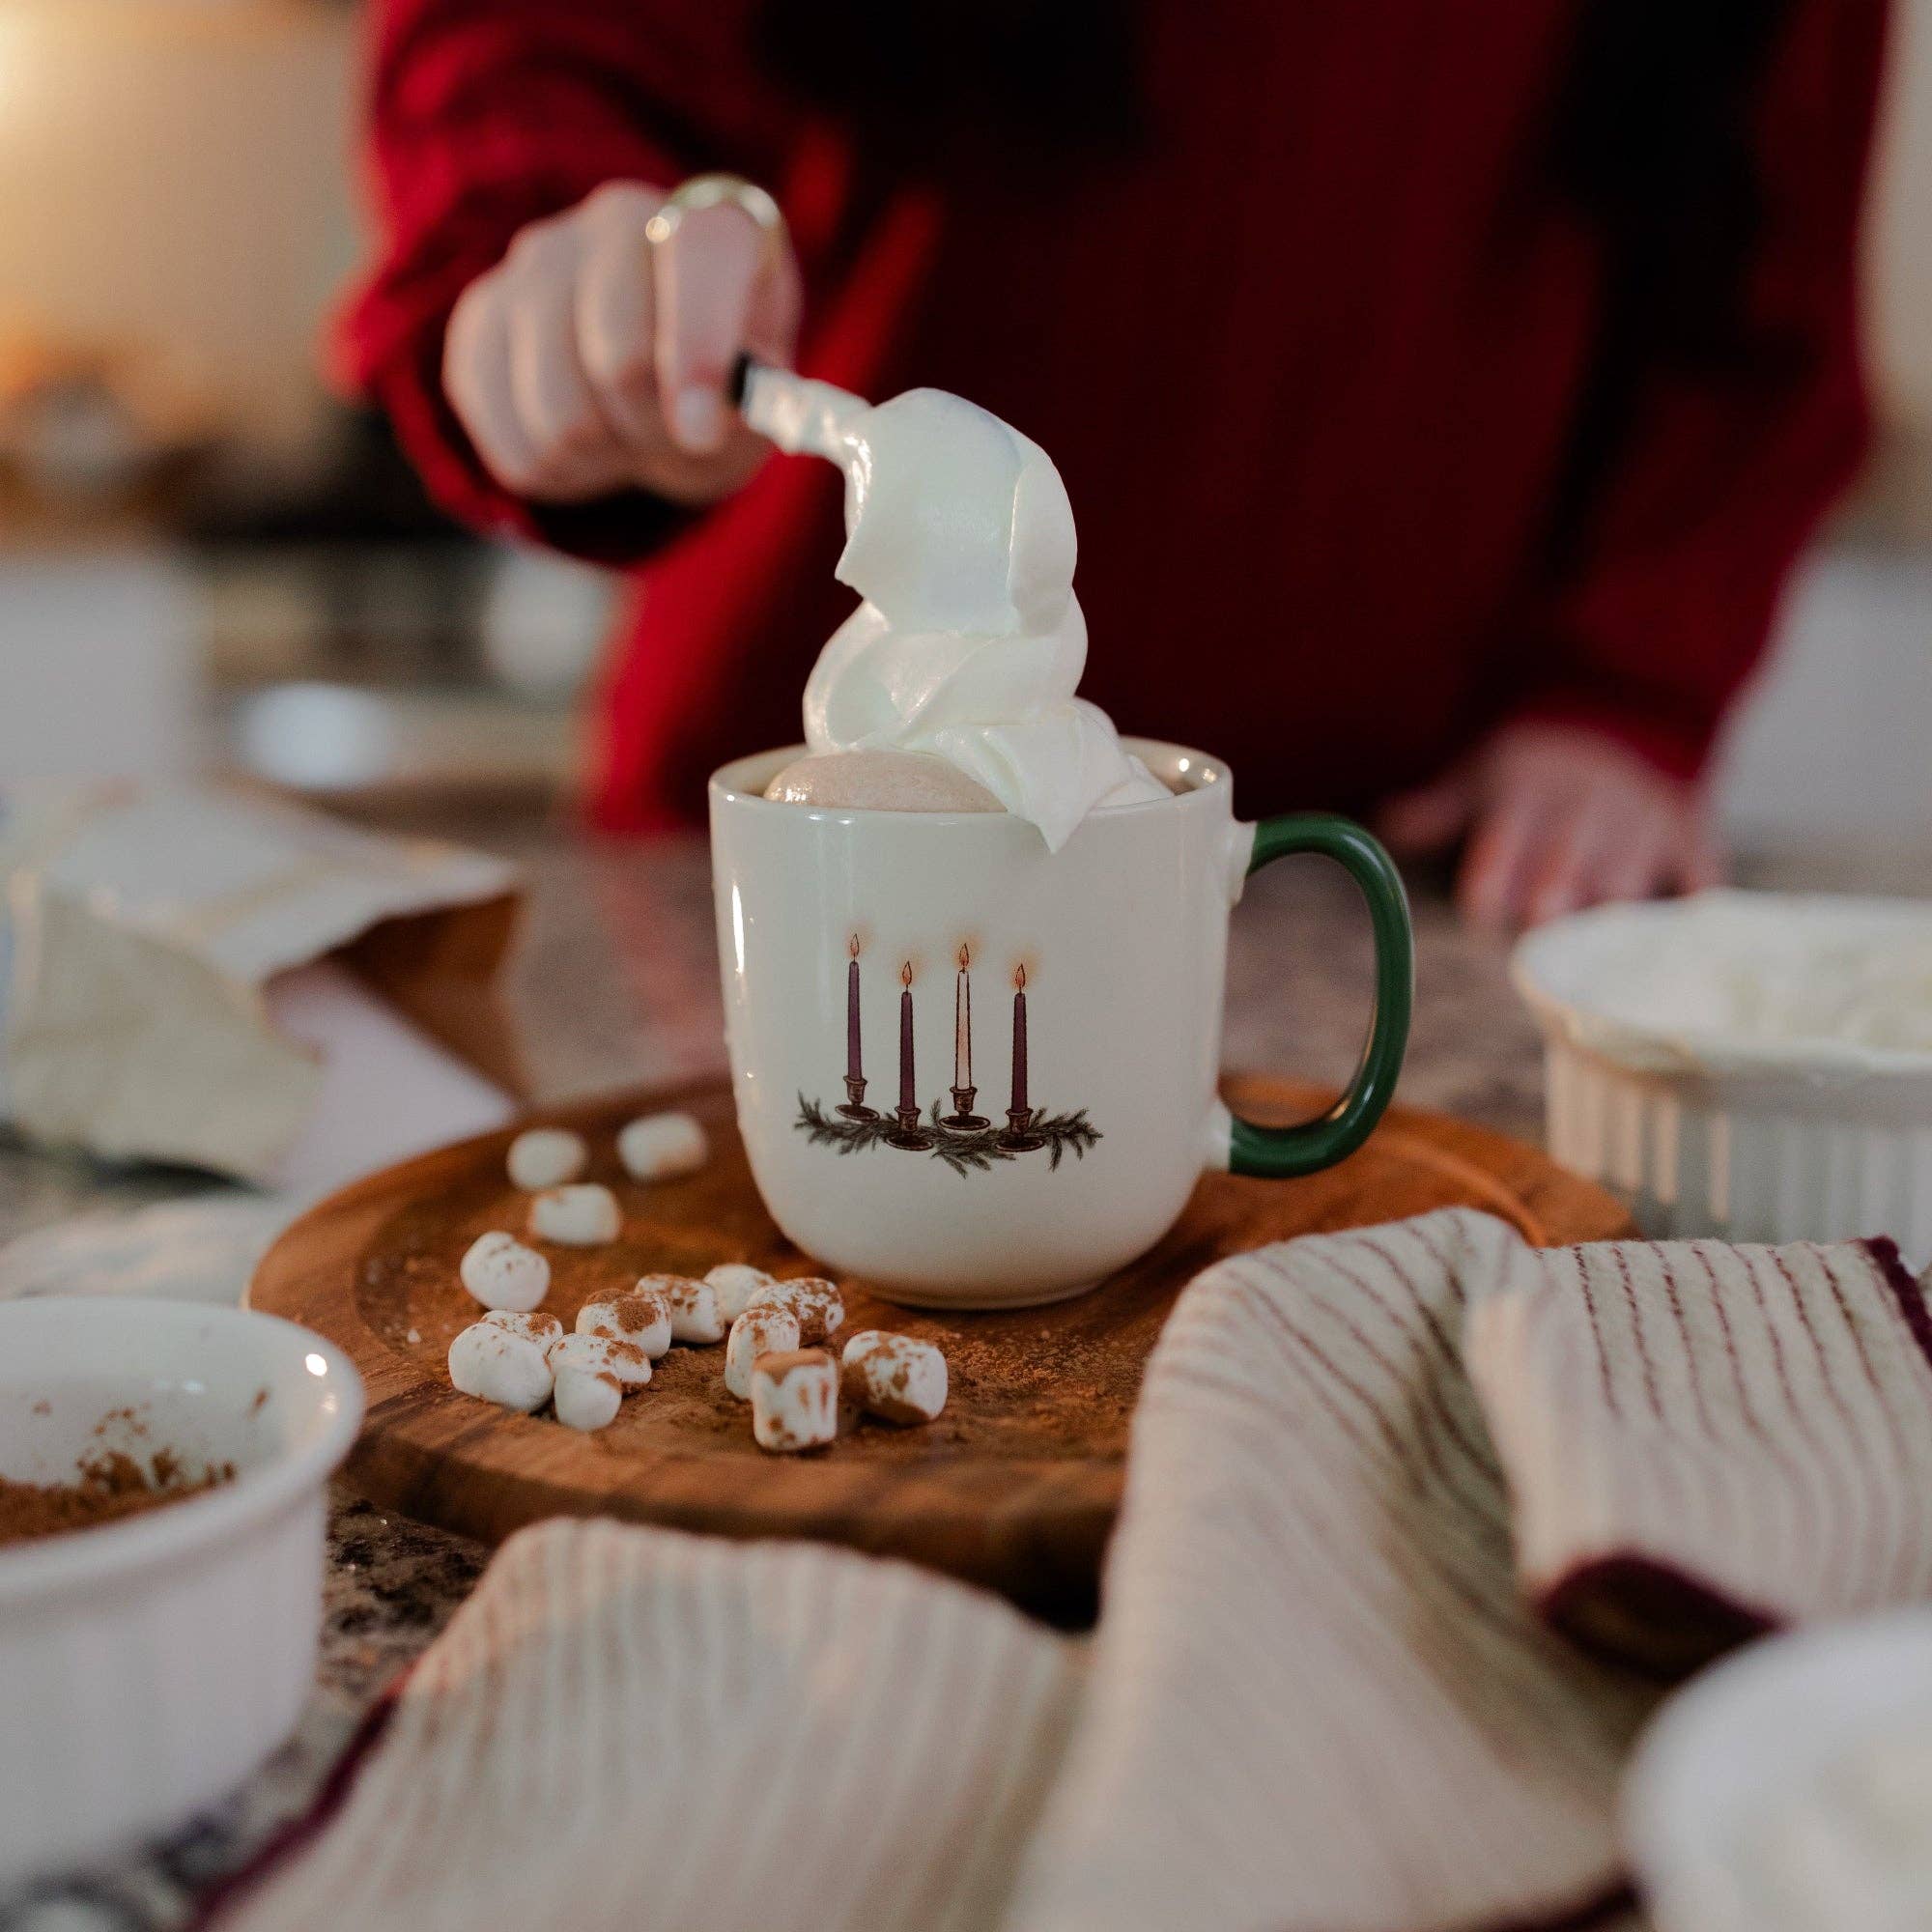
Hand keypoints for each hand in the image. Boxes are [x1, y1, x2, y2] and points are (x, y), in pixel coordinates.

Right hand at [443, 180, 800, 507]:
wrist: (659, 369)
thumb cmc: (723, 379)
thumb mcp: (765, 392)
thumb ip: (754, 404)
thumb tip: (703, 422)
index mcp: (704, 221)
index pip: (695, 257)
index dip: (697, 353)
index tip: (700, 434)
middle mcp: (612, 223)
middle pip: (618, 360)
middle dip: (653, 430)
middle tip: (677, 438)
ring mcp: (533, 265)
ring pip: (557, 416)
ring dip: (602, 458)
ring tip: (627, 436)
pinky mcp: (478, 324)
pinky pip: (513, 446)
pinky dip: (557, 472)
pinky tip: (584, 442)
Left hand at [1379, 722, 1723, 930]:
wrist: (1624, 705)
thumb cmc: (1535, 764)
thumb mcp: (1480, 771)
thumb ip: (1439, 808)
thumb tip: (1386, 825)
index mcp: (1524, 795)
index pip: (1498, 850)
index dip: (1485, 887)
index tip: (1480, 911)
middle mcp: (1582, 810)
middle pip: (1561, 875)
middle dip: (1545, 910)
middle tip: (1538, 937)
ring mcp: (1640, 824)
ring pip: (1623, 887)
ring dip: (1606, 923)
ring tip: (1596, 961)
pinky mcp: (1690, 834)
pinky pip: (1696, 882)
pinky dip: (1687, 916)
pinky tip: (1674, 948)